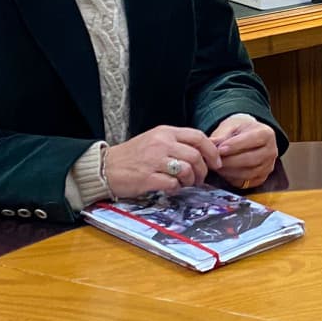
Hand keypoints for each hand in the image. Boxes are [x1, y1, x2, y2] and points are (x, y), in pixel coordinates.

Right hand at [105, 125, 221, 197]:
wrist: (106, 166)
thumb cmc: (133, 155)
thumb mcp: (155, 140)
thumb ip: (177, 143)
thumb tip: (203, 152)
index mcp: (165, 132)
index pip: (198, 137)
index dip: (212, 150)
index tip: (216, 162)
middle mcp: (161, 143)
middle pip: (196, 155)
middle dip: (203, 170)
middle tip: (200, 178)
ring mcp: (154, 160)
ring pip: (187, 169)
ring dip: (190, 180)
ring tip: (186, 184)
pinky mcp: (147, 177)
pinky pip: (172, 183)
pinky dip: (176, 188)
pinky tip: (171, 187)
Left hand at [209, 114, 277, 188]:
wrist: (247, 137)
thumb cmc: (239, 131)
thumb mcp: (231, 126)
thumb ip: (222, 135)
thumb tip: (211, 143)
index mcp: (266, 134)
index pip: (253, 140)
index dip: (235, 145)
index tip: (220, 149)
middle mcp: (272, 151)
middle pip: (251, 159)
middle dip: (230, 161)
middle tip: (215, 160)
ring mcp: (268, 166)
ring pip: (248, 173)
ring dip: (230, 171)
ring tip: (217, 166)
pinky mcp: (262, 178)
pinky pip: (247, 182)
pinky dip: (233, 179)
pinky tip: (224, 172)